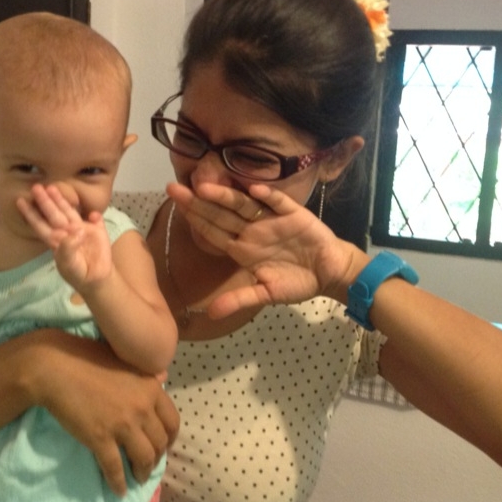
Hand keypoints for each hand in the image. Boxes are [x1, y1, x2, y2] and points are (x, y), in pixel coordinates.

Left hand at [17, 185, 112, 289]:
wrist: (96, 279)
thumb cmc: (77, 272)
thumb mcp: (69, 266)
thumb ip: (68, 250)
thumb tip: (77, 232)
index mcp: (56, 240)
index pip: (41, 224)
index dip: (31, 213)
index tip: (20, 201)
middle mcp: (67, 231)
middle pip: (54, 214)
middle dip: (45, 200)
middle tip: (36, 187)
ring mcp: (82, 229)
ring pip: (71, 211)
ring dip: (63, 201)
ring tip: (53, 188)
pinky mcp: (98, 231)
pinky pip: (96, 220)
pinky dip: (95, 216)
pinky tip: (93, 215)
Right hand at [25, 330, 178, 495]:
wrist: (55, 367)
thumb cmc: (88, 357)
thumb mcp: (124, 360)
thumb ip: (146, 373)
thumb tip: (163, 379)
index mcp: (151, 387)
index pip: (172, 421)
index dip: (170, 438)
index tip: (165, 445)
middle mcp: (143, 407)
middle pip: (160, 442)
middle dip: (157, 457)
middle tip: (149, 462)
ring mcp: (123, 424)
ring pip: (144, 458)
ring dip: (143, 472)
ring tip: (138, 477)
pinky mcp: (100, 438)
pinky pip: (115, 468)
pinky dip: (119, 482)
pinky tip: (119, 489)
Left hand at [166, 182, 359, 316]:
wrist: (328, 272)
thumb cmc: (296, 281)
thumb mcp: (266, 293)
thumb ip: (239, 299)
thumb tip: (210, 314)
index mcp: (242, 248)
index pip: (212, 232)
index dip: (194, 219)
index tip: (173, 206)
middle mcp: (252, 231)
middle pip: (221, 215)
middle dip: (198, 203)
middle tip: (173, 188)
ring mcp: (271, 220)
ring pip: (244, 206)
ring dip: (225, 197)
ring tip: (204, 188)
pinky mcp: (294, 214)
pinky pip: (279, 203)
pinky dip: (268, 197)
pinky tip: (254, 189)